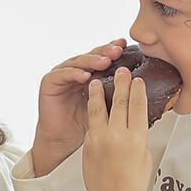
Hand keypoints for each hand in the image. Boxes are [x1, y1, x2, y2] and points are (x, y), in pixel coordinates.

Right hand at [32, 38, 126, 175]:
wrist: (62, 142)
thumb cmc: (84, 127)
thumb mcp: (107, 107)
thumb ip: (118, 94)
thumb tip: (141, 86)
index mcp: (92, 75)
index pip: (105, 58)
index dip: (115, 51)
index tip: (128, 48)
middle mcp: (77, 71)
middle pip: (92, 56)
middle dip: (106, 52)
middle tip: (117, 51)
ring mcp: (63, 75)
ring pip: (78, 61)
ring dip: (92, 60)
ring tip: (104, 62)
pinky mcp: (49, 82)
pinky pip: (62, 74)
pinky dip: (73, 73)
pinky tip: (84, 75)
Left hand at [83, 68, 153, 190]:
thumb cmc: (134, 183)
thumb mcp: (144, 155)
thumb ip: (138, 135)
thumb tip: (135, 120)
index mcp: (137, 138)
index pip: (138, 106)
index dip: (137, 90)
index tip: (137, 79)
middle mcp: (118, 136)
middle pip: (120, 102)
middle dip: (120, 84)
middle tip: (121, 71)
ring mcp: (100, 140)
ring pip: (99, 108)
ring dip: (99, 92)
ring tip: (97, 80)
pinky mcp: (88, 146)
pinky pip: (91, 123)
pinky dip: (92, 110)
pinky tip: (92, 102)